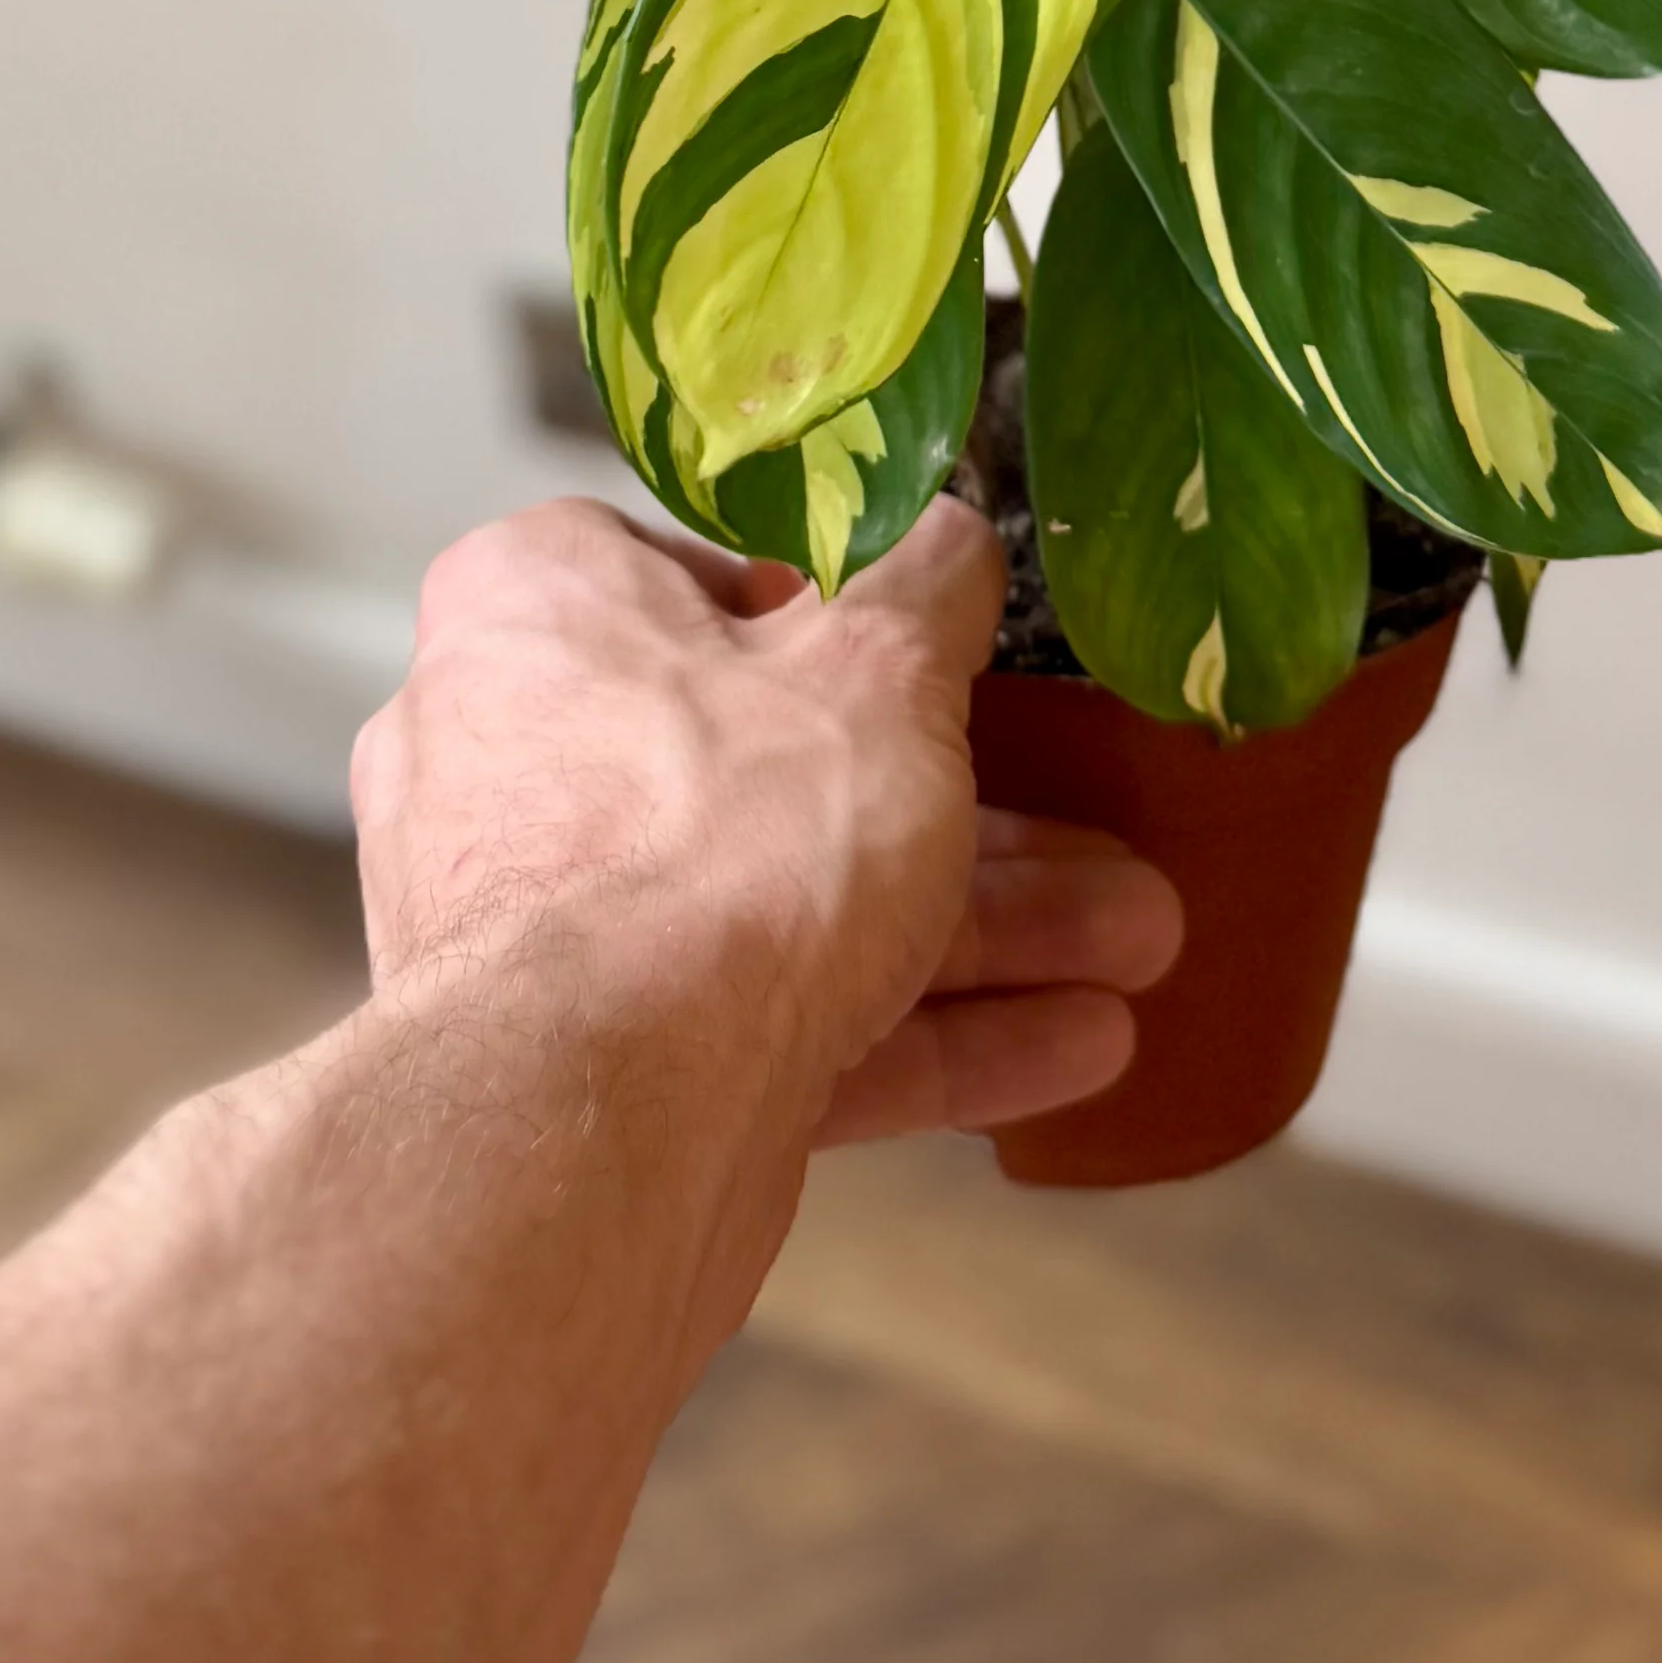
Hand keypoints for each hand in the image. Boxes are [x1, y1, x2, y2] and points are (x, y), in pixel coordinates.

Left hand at [350, 496, 1178, 1160]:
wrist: (603, 1124)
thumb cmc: (724, 835)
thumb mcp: (879, 665)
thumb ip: (928, 586)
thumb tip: (945, 538)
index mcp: (540, 611)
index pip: (684, 575)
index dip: (823, 610)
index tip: (931, 648)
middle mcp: (521, 759)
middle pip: (779, 764)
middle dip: (970, 812)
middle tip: (1100, 828)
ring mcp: (559, 930)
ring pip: (798, 906)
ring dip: (979, 930)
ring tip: (1140, 945)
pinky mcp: (608, 1068)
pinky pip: (782, 1024)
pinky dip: (923, 1033)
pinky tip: (1078, 1043)